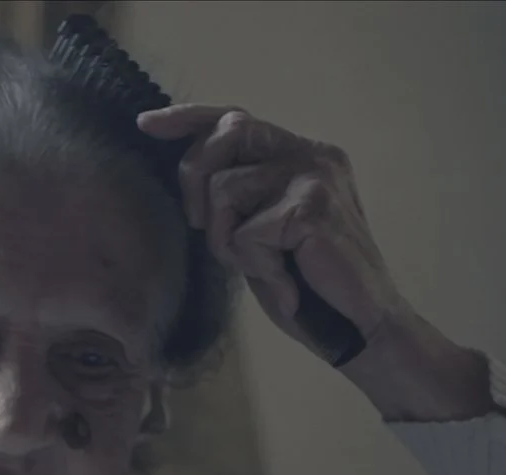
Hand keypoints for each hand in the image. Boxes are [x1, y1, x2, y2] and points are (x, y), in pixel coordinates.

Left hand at [137, 104, 493, 421]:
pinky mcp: (311, 206)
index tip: (147, 124)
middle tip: (201, 226)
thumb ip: (235, 195)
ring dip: (226, 240)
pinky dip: (256, 266)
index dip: (189, 118)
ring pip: (225, 188)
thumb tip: (185, 172)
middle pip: (227, 132)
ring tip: (264, 266)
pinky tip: (286, 283)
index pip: (237, 117)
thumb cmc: (307, 284)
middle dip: (195, 178)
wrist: (358, 326)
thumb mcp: (260, 229)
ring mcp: (315, 175)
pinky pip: (245, 232)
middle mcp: (312, 153)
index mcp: (301, 154)